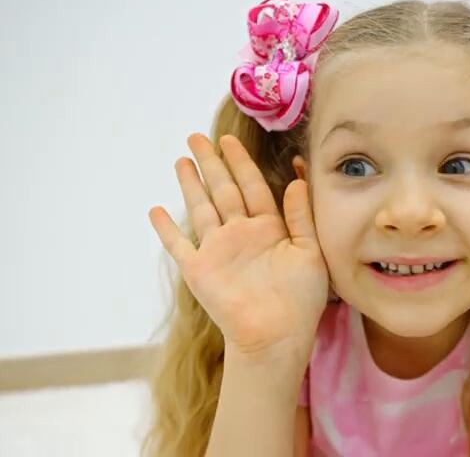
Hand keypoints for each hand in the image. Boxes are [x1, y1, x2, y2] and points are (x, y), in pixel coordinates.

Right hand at [148, 133, 328, 360]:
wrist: (277, 336)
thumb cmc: (301, 299)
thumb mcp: (310, 251)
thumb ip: (301, 216)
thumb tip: (297, 180)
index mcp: (269, 228)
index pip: (253, 186)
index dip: (241, 163)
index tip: (230, 140)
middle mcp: (241, 234)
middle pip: (223, 190)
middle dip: (212, 163)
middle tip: (198, 136)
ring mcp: (218, 251)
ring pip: (201, 208)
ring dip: (190, 185)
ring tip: (181, 160)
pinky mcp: (199, 270)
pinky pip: (178, 245)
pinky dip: (166, 229)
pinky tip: (155, 210)